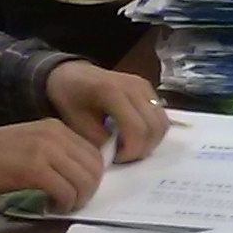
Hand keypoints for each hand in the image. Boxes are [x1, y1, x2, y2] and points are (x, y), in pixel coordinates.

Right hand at [0, 118, 108, 211]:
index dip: (92, 176)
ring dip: (77, 200)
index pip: (93, 153)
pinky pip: (66, 192)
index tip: (79, 188)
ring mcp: (46, 151)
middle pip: (93, 168)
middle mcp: (55, 135)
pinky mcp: (36, 170)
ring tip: (62, 205)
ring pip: (83, 181)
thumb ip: (56, 150)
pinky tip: (52, 207)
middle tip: (73, 201)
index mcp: (56, 127)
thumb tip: (78, 171)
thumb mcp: (32, 141)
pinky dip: (63, 205)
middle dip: (88, 190)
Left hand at [45, 59, 169, 161]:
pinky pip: (160, 117)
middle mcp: (135, 87)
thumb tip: (115, 155)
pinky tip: (132, 136)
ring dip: (150, 142)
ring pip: (162, 123)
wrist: (72, 73)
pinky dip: (151, 132)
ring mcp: (145, 86)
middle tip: (122, 156)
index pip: (137, 128)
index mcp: (112, 92)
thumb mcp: (76, 122)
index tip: (116, 158)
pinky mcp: (149, 89)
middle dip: (142, 149)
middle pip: (155, 128)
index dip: (131, 151)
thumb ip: (97, 140)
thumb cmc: (70, 97)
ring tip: (128, 147)